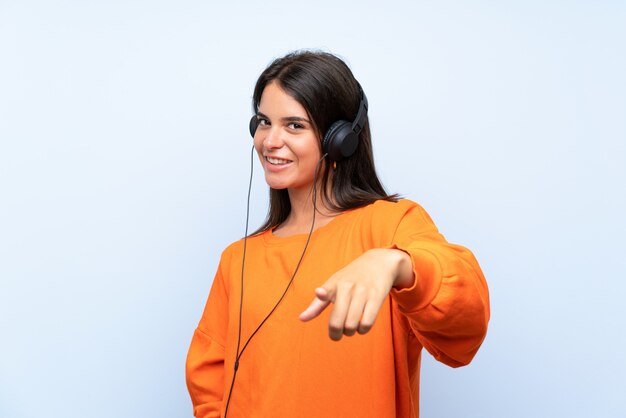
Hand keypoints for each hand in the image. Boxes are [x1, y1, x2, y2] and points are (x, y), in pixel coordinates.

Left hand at [299, 248, 413, 340]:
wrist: (378, 263)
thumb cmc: (351, 278)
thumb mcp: (333, 285)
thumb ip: (317, 304)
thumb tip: (301, 319)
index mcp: (334, 284)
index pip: (326, 290)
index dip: (322, 293)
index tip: (320, 292)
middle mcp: (348, 287)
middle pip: (337, 321)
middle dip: (335, 334)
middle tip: (337, 334)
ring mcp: (363, 292)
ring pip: (351, 325)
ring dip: (349, 332)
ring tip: (350, 328)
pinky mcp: (377, 297)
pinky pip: (367, 323)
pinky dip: (362, 330)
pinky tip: (361, 326)